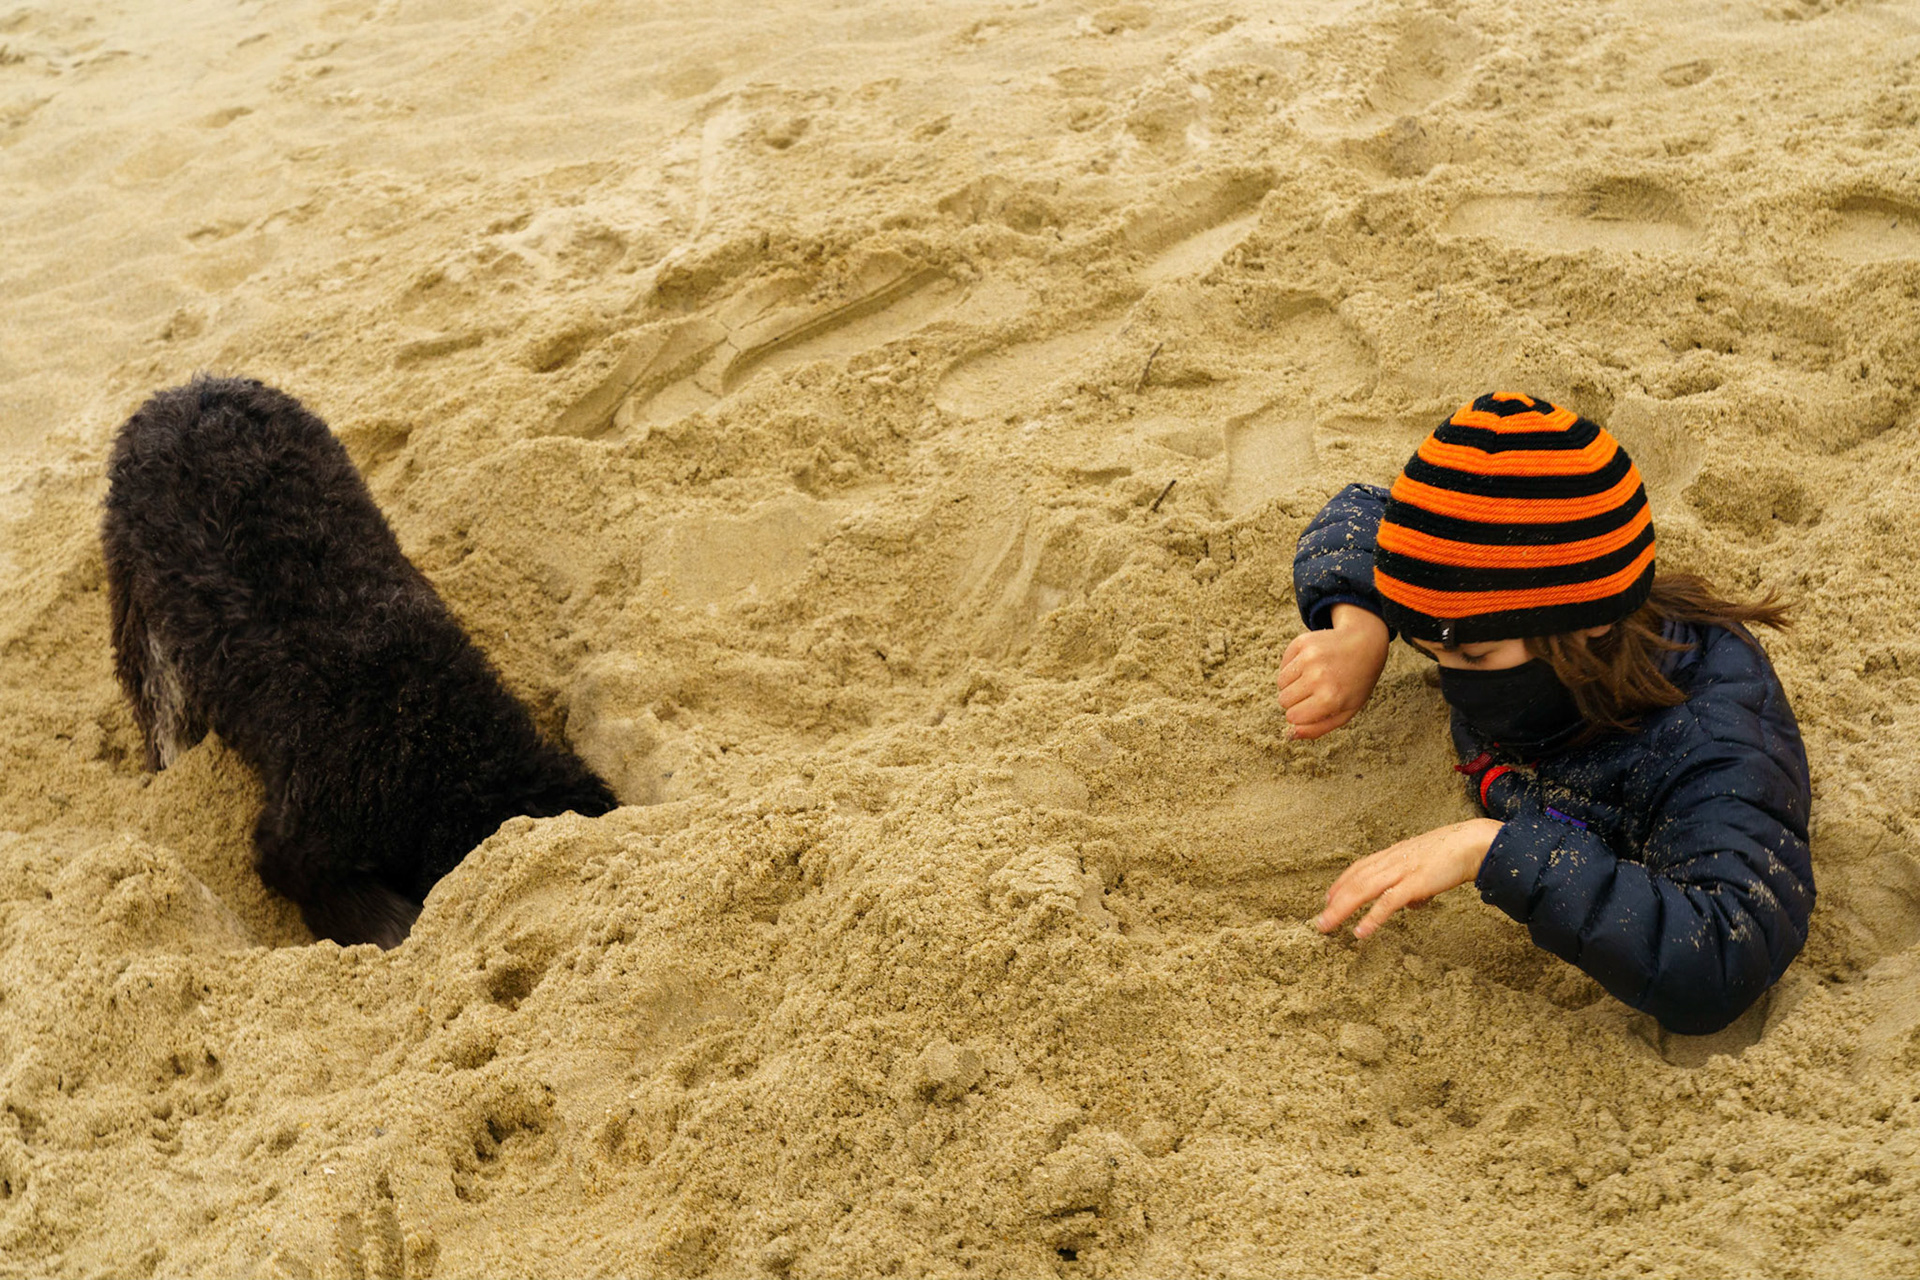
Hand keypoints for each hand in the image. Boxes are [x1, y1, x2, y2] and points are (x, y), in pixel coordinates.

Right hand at [1277, 604, 1389, 739]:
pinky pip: (1283, 664)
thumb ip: (1317, 728)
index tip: (1315, 707)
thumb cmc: (1355, 684)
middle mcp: (1318, 678)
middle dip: (1295, 700)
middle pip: (1283, 700)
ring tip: (1313, 677)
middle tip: (1315, 691)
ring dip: (1292, 683)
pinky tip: (1311, 664)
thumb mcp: (1345, 712)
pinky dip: (1292, 667)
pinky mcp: (1302, 643)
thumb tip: (1289, 734)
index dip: (1301, 714)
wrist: (1364, 645)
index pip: (1292, 717)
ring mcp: (1309, 658)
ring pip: (1281, 683)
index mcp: (1329, 699)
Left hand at [1316, 819, 1502, 938]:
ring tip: (1327, 926)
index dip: (1341, 883)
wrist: (1474, 843)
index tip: (1328, 898)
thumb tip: (1411, 905)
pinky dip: (1371, 918)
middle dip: (1334, 901)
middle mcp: (1391, 861)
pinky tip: (1360, 932)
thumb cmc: (1453, 855)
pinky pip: (1387, 903)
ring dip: (1342, 909)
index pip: (1359, 868)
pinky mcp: (1415, 883)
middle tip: (1320, 921)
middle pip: (1355, 881)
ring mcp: (1402, 871)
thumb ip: (1415, 886)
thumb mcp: (1427, 868)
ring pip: (1363, 890)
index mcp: (1394, 855)